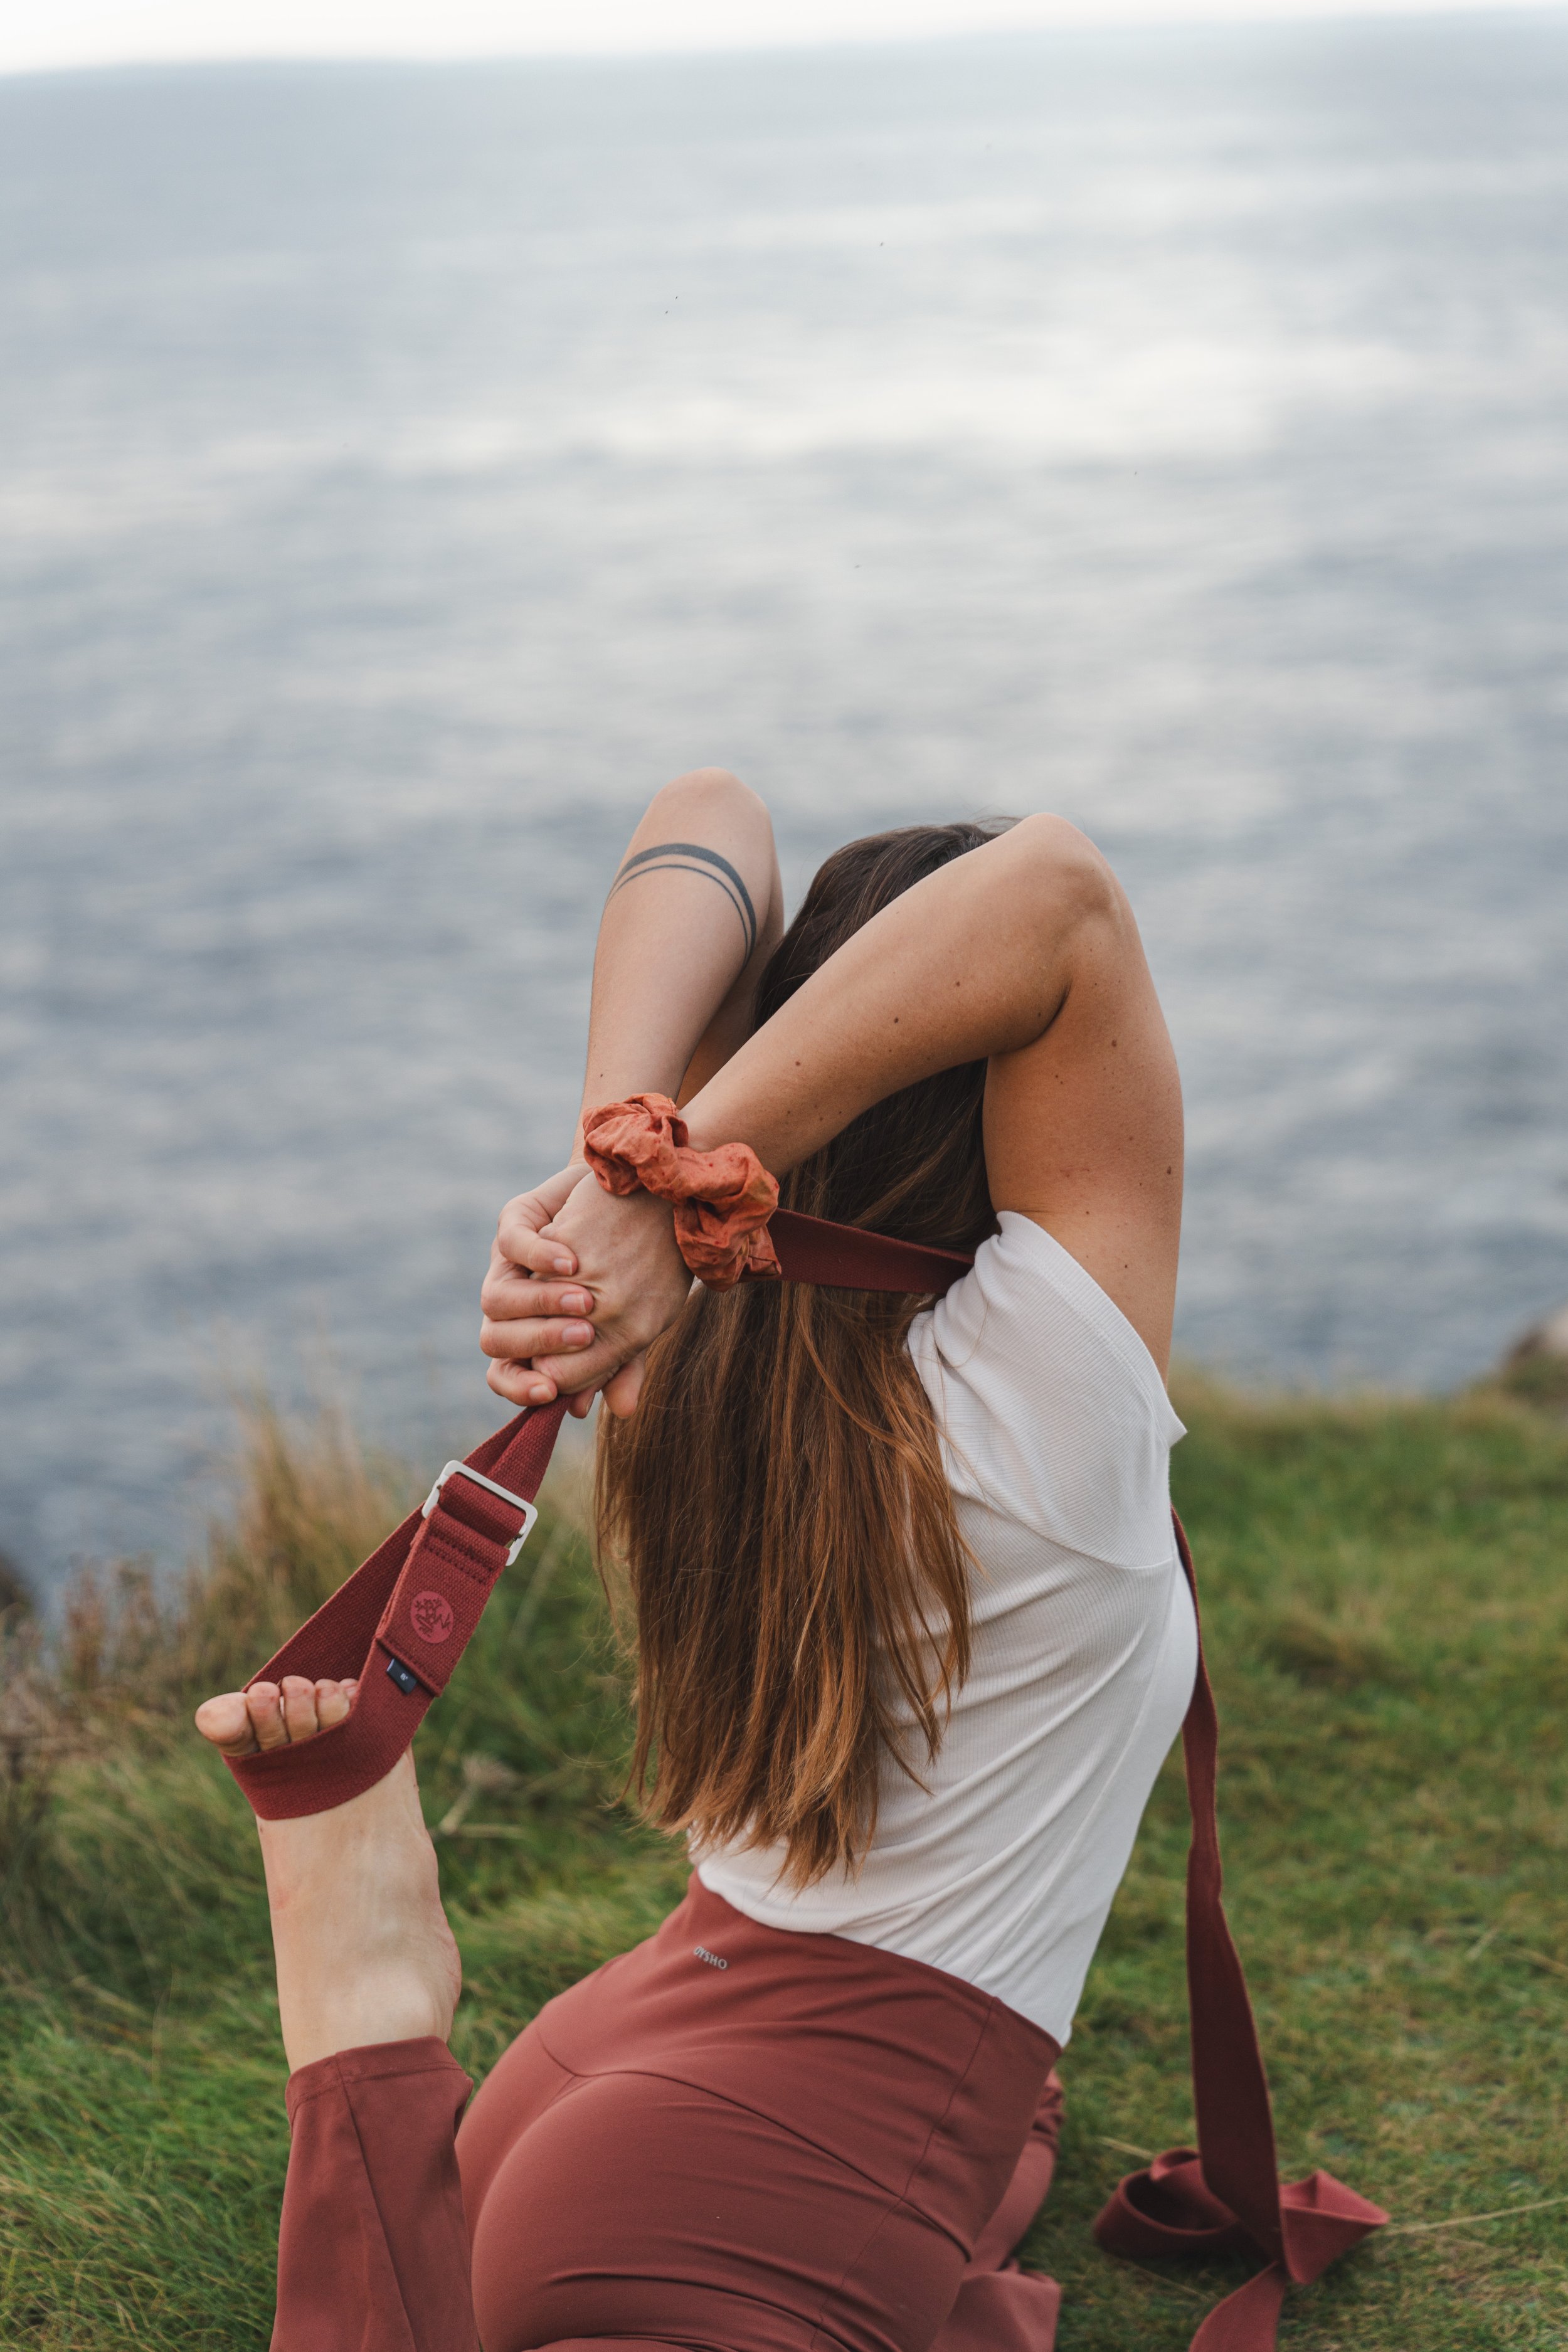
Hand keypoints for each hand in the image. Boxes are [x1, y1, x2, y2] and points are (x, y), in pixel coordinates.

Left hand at [481, 1167, 692, 1419]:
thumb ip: (622, 1364)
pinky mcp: (514, 1222)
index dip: (521, 1388)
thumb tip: (623, 1410)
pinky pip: (512, 1243)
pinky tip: (572, 1262)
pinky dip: (539, 1256)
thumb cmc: (632, 1274)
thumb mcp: (632, 1324)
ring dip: (538, 1304)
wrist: (634, 1207)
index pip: (505, 1375)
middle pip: (493, 1339)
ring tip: (584, 1301)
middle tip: (584, 1336)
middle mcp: (511, 1306)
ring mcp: (508, 1264)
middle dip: (536, 1343)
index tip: (553, 1393)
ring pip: (494, 1298)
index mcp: (532, 1337)